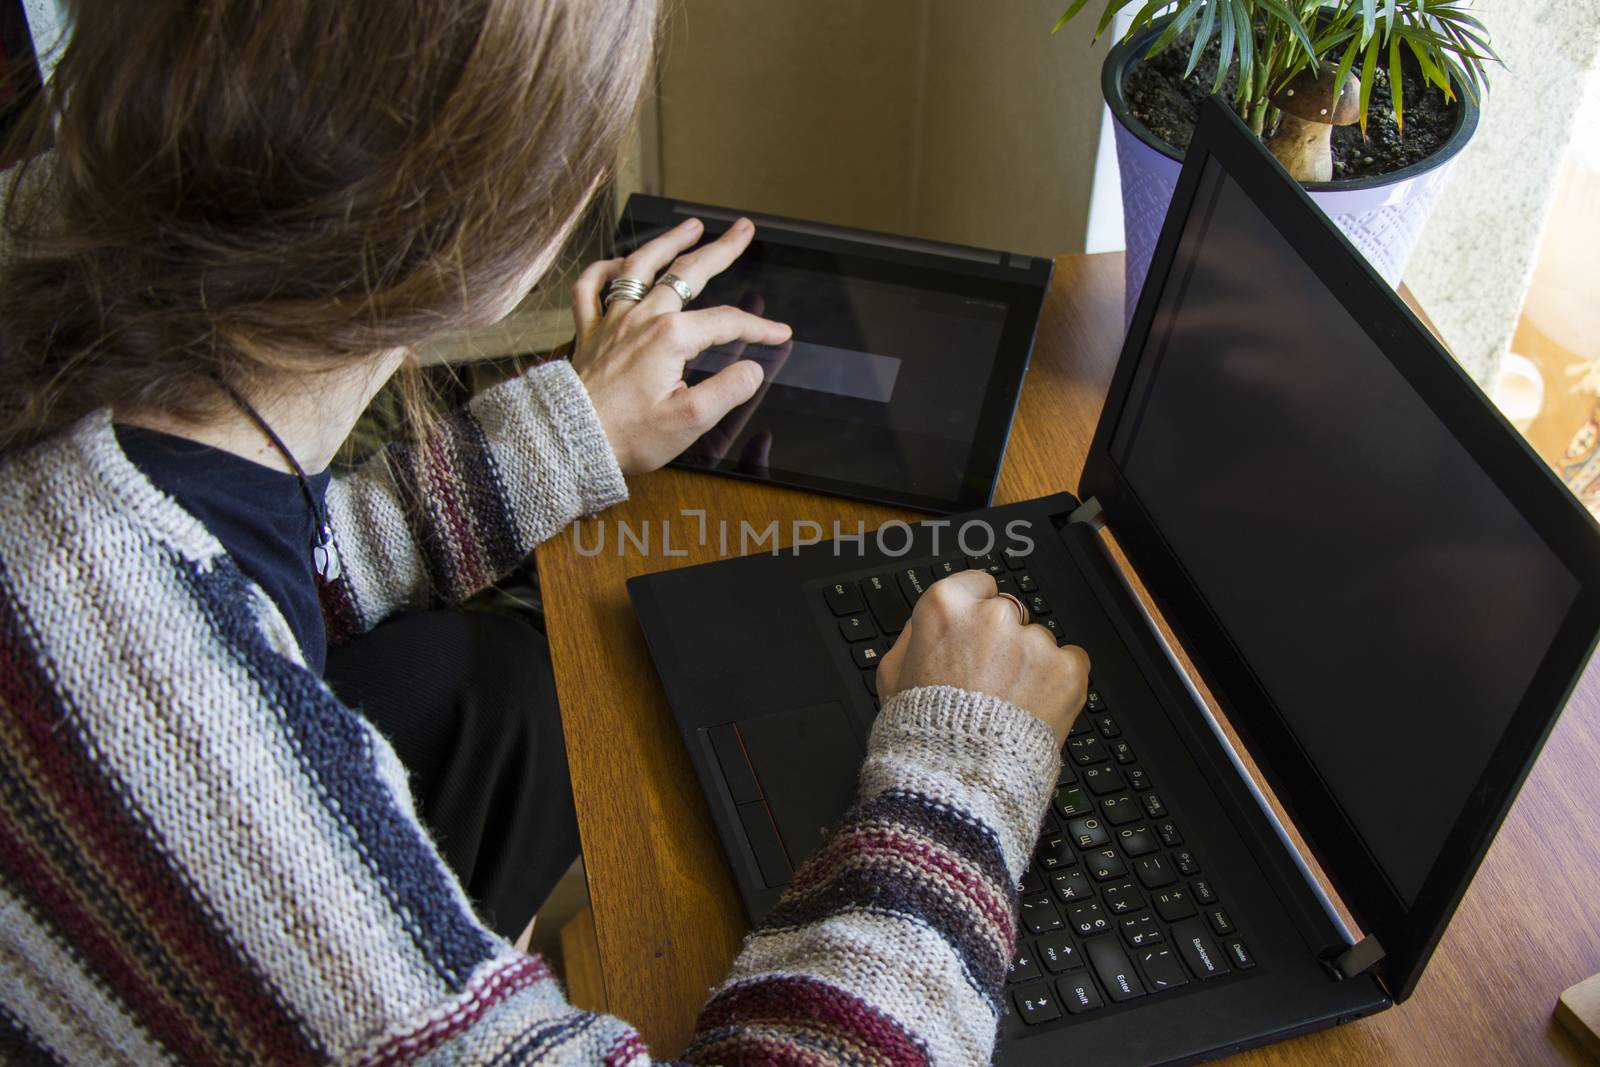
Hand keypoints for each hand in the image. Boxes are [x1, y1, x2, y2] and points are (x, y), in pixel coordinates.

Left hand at [569, 217, 791, 474]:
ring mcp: (612, 321)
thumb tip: (751, 369)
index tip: (779, 333)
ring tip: (691, 226)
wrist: (572, 443)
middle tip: (742, 229)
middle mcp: (641, 318)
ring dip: (668, 242)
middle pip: (687, 273)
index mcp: (670, 338)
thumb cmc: (629, 435)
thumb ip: (728, 390)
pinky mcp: (589, 333)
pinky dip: (604, 271)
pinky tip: (618, 263)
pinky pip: (589, 289)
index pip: (726, 322)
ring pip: (640, 266)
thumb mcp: (691, 420)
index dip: (758, 326)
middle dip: (720, 249)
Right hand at [877, 570, 1090, 743]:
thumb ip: (915, 636)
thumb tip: (934, 623)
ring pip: (1038, 642)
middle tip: (988, 680)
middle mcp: (992, 615)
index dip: (975, 613)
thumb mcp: (891, 674)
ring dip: (1030, 665)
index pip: (978, 584)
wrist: (959, 779)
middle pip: (1009, 613)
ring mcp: (1033, 641)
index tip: (976, 635)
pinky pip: (1071, 662)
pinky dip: (1059, 683)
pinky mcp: (1066, 669)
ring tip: (1008, 705)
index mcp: (946, 607)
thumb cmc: (922, 731)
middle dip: (1003, 640)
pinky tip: (1034, 708)